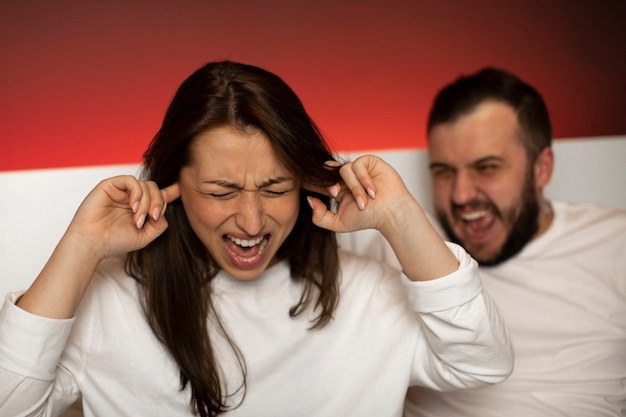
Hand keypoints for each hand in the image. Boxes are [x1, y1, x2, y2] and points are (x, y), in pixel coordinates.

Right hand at [66, 175, 180, 260]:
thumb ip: (160, 224)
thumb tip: (165, 210)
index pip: (159, 195)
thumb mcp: (145, 236)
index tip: (180, 189)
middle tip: (153, 217)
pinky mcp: (110, 185)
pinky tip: (133, 207)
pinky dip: (137, 193)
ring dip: (147, 202)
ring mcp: (122, 191)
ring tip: (139, 218)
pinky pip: (131, 181)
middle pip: (155, 189)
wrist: (92, 243)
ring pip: (146, 186)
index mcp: (141, 208)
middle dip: (159, 202)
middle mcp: (133, 197)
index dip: (171, 191)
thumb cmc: (115, 241)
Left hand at [304, 155, 413, 233]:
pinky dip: (364, 180)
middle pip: (328, 171)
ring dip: (354, 188)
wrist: (389, 213)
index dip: (312, 181)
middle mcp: (346, 178)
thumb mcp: (338, 223)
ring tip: (364, 202)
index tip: (304, 183)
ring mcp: (357, 169)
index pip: (320, 181)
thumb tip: (309, 199)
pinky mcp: (368, 162)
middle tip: (335, 193)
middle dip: (330, 182)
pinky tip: (373, 192)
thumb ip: (319, 216)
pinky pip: (358, 165)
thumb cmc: (367, 218)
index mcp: (337, 190)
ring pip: (343, 170)